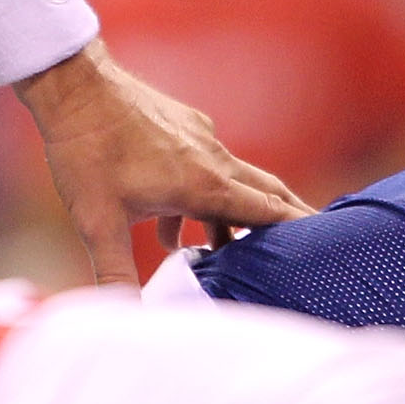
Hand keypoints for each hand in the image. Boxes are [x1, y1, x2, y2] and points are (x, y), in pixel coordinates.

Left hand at [15, 42, 311, 285]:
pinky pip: (205, 166)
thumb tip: (124, 318)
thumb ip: (114, 273)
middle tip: (310, 251)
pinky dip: (201, 196)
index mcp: (205, 184)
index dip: (300, 234)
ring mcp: (198, 138)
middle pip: (266, 194)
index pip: (269, 214)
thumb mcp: (97, 221)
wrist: (72, 85)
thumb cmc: (86, 151)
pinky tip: (166, 220)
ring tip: (222, 251)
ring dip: (231, 217)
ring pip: (232, 182)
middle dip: (286, 224)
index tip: (332, 252)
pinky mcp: (180, 125)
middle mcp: (213, 159)